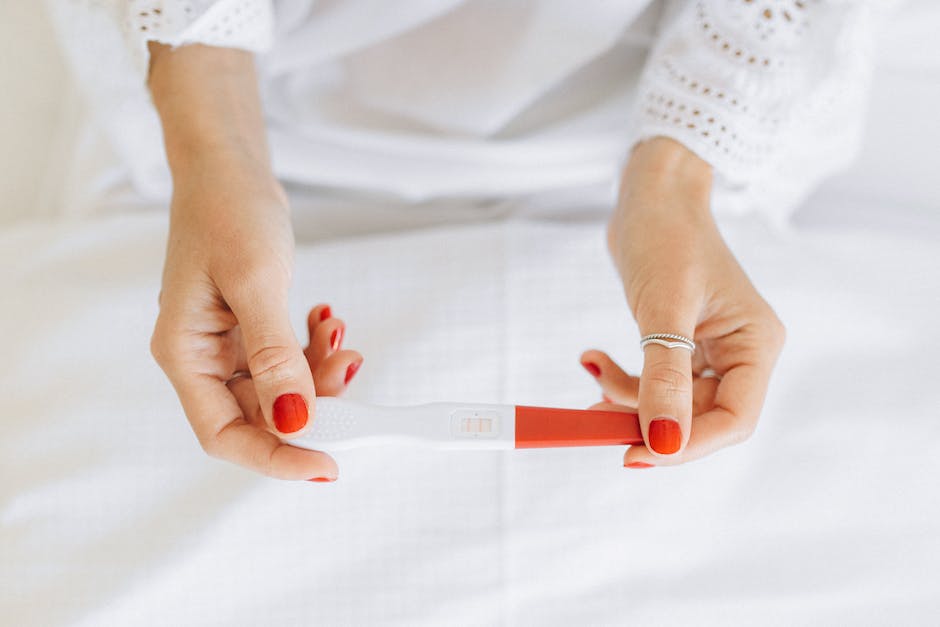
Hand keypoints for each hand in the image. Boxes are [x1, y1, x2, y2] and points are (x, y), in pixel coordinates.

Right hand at [150, 160, 362, 480]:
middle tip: (349, 372)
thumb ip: (274, 356)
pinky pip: (287, 360)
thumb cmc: (227, 211)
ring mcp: (226, 345)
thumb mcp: (255, 282)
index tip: (328, 463)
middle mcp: (202, 358)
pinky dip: (314, 349)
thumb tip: (295, 420)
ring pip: (280, 390)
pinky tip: (327, 322)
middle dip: (311, 405)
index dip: (275, 457)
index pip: (225, 435)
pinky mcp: (250, 329)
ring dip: (318, 374)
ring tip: (341, 336)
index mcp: (185, 354)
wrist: (229, 166)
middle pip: (258, 417)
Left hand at [580, 137, 785, 466]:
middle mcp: (741, 352)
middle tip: (595, 417)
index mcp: (756, 344)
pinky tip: (594, 358)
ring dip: (627, 397)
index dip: (687, 445)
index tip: (635, 453)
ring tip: (593, 365)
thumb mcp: (663, 308)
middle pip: (700, 417)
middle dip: (648, 420)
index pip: (734, 418)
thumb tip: (664, 444)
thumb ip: (665, 378)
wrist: (650, 195)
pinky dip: (624, 379)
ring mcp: (710, 349)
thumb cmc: (666, 237)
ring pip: (671, 403)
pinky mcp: (681, 343)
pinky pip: (655, 382)